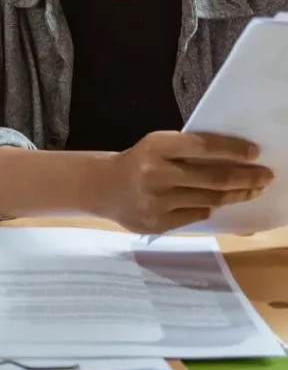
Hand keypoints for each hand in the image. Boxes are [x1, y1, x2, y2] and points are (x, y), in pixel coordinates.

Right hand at [93, 130, 273, 234]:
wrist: (103, 188)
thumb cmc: (138, 162)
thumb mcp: (156, 147)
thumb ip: (186, 152)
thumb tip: (233, 159)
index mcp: (155, 147)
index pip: (203, 147)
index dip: (232, 150)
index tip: (255, 153)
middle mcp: (156, 174)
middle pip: (213, 178)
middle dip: (246, 177)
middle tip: (266, 176)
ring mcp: (158, 201)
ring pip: (210, 199)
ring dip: (236, 194)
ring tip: (253, 190)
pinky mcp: (159, 223)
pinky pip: (196, 215)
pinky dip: (210, 206)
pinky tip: (218, 202)